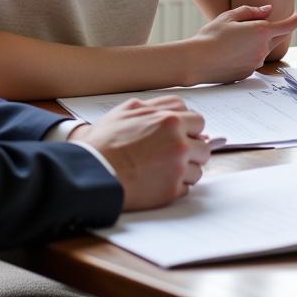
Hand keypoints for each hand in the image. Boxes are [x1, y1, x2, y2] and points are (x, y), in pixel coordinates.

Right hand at [73, 96, 210, 209]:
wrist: (92, 172)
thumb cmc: (105, 141)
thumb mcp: (129, 109)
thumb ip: (158, 106)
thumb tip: (179, 111)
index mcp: (170, 119)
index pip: (198, 121)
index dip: (187, 129)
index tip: (179, 136)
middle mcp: (178, 142)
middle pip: (204, 146)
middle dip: (192, 150)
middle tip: (173, 155)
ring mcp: (177, 167)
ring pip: (198, 168)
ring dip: (185, 170)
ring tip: (161, 170)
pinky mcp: (171, 190)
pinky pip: (186, 188)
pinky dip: (175, 187)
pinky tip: (157, 182)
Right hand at [184, 0, 296, 84]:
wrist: (195, 61)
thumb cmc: (210, 36)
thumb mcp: (229, 16)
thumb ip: (252, 12)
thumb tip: (268, 10)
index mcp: (261, 32)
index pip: (290, 23)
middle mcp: (262, 49)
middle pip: (272, 36)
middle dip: (261, 30)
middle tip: (237, 29)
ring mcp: (256, 63)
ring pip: (260, 48)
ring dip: (249, 43)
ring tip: (226, 43)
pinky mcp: (248, 73)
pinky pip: (251, 59)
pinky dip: (243, 54)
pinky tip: (226, 54)